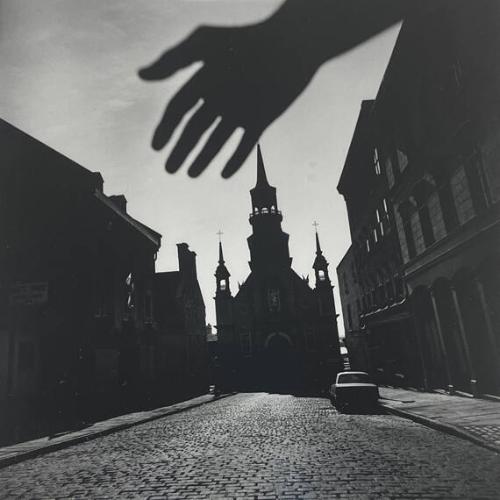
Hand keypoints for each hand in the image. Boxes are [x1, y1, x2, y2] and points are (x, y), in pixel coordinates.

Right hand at [139, 22, 318, 177]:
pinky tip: (224, 173)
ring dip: (203, 158)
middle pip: (195, 130)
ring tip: (190, 174)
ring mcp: (240, 110)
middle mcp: (220, 98)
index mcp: (205, 81)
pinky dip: (235, 159)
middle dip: (181, 150)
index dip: (166, 128)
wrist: (291, 47)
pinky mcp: (261, 119)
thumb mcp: (205, 45)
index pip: (179, 110)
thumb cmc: (247, 41)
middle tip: (170, 170)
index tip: (156, 147)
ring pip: (217, 140)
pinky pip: (244, 144)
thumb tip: (141, 75)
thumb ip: (174, 60)